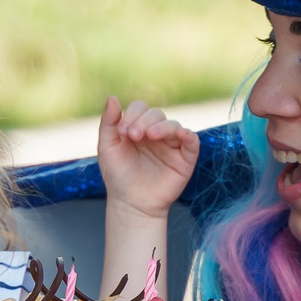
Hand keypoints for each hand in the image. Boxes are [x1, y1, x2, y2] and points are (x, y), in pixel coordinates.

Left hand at [97, 95, 196, 217]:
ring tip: (150, 135)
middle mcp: (156, 133)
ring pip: (173, 124)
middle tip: (133, 135)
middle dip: (144, 121)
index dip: (133, 114)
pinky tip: (180, 134)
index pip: (140, 108)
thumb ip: (109, 122)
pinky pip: (192, 141)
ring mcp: (171, 145)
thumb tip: (112, 97)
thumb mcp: (107, 147)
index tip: (122, 131)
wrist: (131, 203)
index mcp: (138, 127)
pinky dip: (188, 135)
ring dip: (162, 126)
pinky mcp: (185, 158)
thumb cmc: (118, 175)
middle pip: (156, 114)